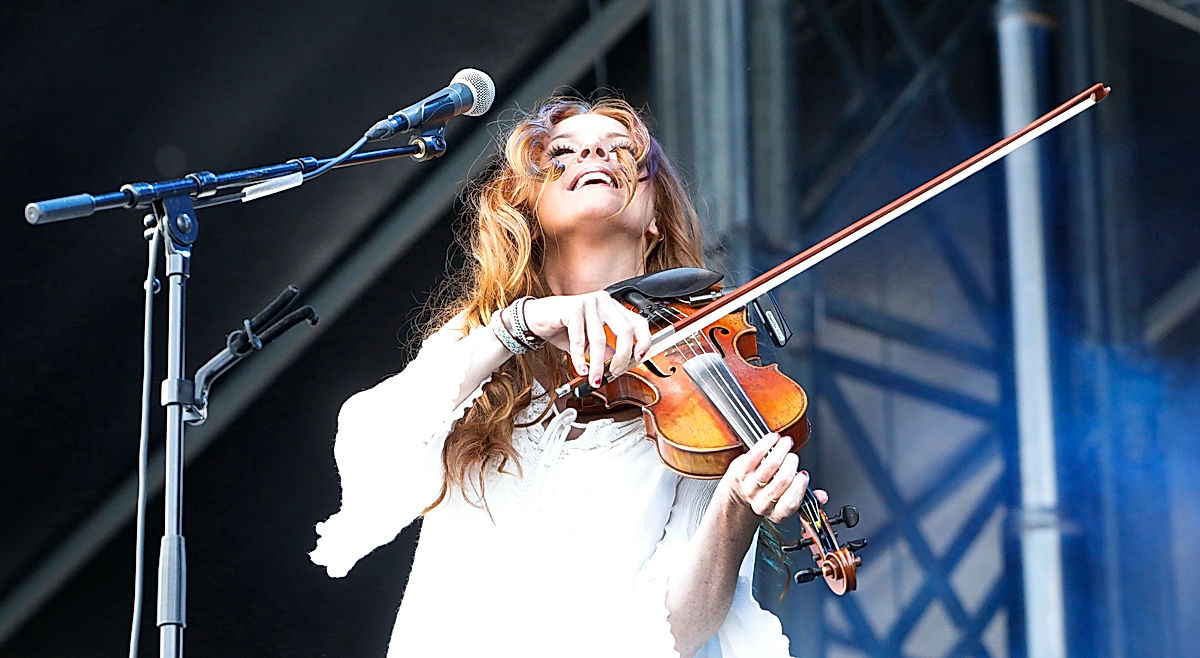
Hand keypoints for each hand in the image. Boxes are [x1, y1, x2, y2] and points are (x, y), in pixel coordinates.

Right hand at [522, 291, 651, 385]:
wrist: (535, 318)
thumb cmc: (563, 327)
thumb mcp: (588, 342)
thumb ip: (605, 349)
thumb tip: (618, 363)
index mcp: (612, 307)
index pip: (638, 322)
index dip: (644, 341)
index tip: (640, 358)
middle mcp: (604, 301)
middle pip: (624, 331)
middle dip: (622, 357)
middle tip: (615, 373)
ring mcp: (589, 302)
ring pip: (599, 339)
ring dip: (598, 364)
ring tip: (595, 379)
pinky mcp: (573, 308)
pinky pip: (580, 339)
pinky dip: (580, 358)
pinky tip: (581, 369)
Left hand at [724, 432, 826, 523]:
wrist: (739, 491)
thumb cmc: (767, 492)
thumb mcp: (786, 500)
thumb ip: (806, 497)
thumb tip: (822, 496)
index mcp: (776, 512)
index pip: (790, 504)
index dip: (799, 488)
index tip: (803, 474)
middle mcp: (761, 502)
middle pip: (781, 481)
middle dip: (791, 464)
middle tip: (793, 457)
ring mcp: (750, 487)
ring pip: (769, 467)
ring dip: (781, 450)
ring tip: (786, 443)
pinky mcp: (740, 472)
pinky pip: (755, 455)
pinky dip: (766, 443)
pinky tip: (773, 438)